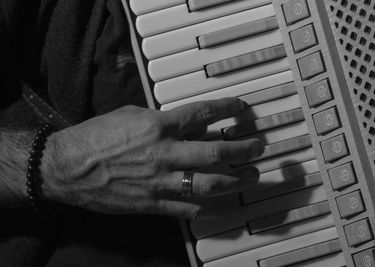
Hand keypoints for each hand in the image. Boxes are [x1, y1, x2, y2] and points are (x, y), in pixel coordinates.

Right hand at [41, 98, 263, 218]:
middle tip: (258, 148)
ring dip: (235, 180)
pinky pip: (188, 208)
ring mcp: (160, 181)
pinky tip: (224, 206)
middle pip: (215, 151)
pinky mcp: (153, 203)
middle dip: (243, 149)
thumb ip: (164, 121)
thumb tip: (191, 125)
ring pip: (209, 183)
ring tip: (251, 176)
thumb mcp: (132, 116)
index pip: (202, 113)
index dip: (226, 108)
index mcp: (158, 127)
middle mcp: (164, 153)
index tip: (241, 108)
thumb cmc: (96, 136)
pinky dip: (209, 208)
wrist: (68, 166)